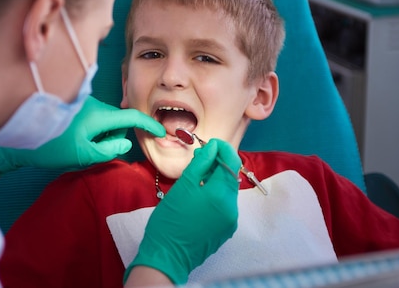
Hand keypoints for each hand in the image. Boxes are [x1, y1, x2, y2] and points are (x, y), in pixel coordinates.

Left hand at [0, 96, 164, 174]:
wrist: (15, 133)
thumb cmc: (49, 145)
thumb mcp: (83, 154)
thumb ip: (109, 151)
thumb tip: (125, 144)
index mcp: (99, 114)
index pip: (132, 117)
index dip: (149, 125)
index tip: (161, 132)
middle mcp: (93, 103)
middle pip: (116, 120)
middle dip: (113, 138)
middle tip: (94, 153)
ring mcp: (82, 102)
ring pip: (102, 120)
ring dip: (98, 136)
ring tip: (77, 148)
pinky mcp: (72, 105)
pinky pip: (91, 118)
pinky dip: (89, 131)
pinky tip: (70, 140)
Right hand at [125, 139, 241, 284]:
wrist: (167, 255)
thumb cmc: (170, 219)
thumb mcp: (182, 186)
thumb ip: (200, 164)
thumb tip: (212, 148)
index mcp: (221, 195)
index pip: (231, 163)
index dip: (223, 149)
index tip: (210, 143)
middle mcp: (232, 208)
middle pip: (231, 177)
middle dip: (218, 163)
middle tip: (200, 156)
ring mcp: (230, 220)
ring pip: (228, 191)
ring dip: (217, 178)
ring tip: (198, 174)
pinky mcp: (226, 229)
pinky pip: (225, 205)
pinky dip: (216, 194)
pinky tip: (201, 193)